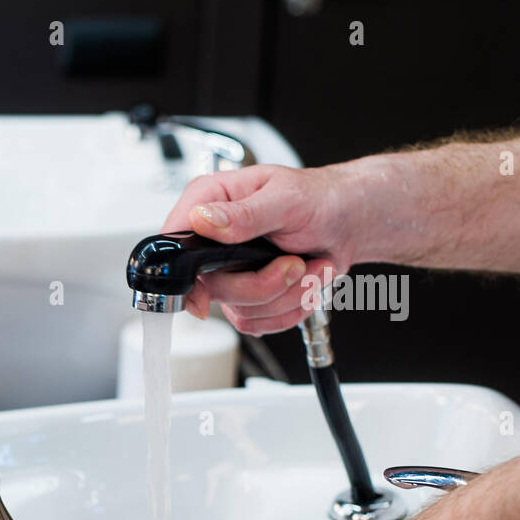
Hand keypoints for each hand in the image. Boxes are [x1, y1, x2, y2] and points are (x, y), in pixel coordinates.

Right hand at [160, 163, 360, 335]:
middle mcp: (211, 240)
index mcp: (208, 204)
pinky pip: (258, 322)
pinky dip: (291, 307)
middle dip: (263, 285)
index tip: (204, 290)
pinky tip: (303, 279)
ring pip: (238, 310)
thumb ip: (244, 213)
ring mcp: (228, 272)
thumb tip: (203, 220)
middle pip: (210, 289)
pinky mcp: (247, 295)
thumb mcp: (285, 198)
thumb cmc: (319, 198)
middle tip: (293, 263)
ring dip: (286, 295)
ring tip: (307, 265)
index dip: (182, 274)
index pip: (172, 245)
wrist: (347, 221)